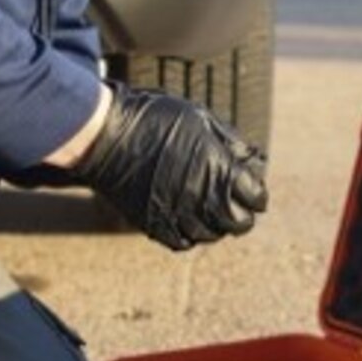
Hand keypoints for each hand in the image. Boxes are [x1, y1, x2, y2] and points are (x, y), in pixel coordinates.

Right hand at [72, 86, 267, 249]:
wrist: (105, 135)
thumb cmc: (153, 118)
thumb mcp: (201, 118)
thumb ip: (230, 142)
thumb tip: (252, 159)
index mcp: (220, 171)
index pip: (256, 198)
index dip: (256, 191)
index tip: (249, 185)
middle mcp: (203, 199)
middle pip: (239, 224)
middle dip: (241, 212)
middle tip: (233, 200)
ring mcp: (178, 216)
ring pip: (212, 236)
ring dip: (215, 223)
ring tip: (207, 207)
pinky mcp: (154, 225)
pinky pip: (183, 242)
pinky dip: (189, 233)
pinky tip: (186, 216)